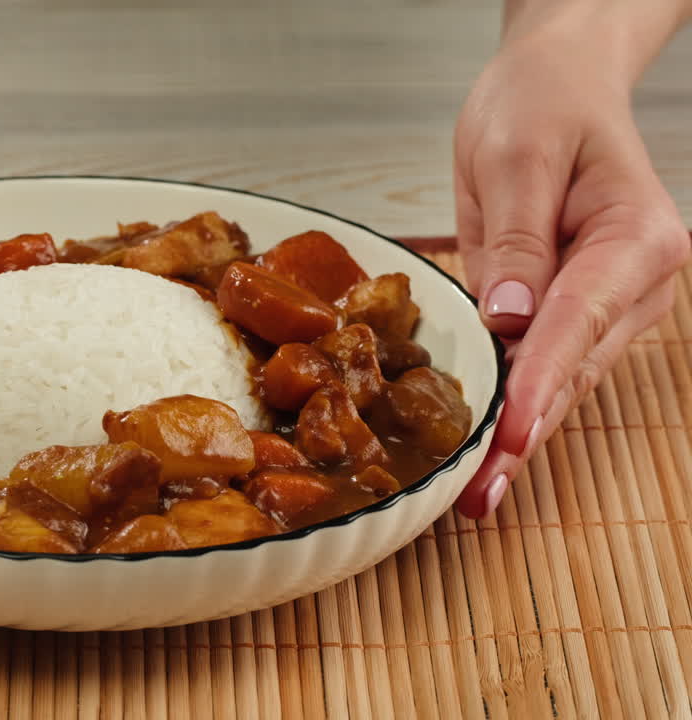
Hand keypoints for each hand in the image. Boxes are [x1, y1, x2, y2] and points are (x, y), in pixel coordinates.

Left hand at [452, 11, 689, 517]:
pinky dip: (514, 406)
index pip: (578, 323)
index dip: (539, 386)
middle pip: (573, 369)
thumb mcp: (517, 155)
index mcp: (636, 239)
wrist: (556, 85)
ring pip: (560, 380)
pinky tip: (483, 452)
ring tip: (475, 496)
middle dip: (524, 435)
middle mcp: (635, 282)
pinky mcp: (570, 309)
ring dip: (518, 437)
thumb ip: (518, 239)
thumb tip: (509, 316)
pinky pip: (541, 364)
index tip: (511, 439)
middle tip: (478, 496)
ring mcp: (607, 302)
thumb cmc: (542, 104)